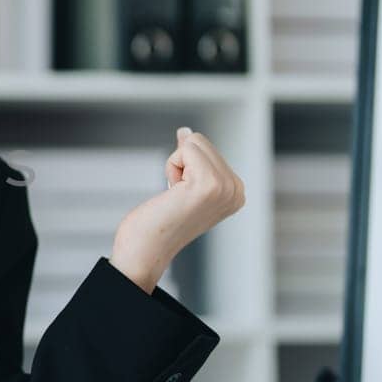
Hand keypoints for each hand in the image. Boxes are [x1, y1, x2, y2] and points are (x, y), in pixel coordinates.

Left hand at [109, 127, 245, 293]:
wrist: (145, 250)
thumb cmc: (157, 222)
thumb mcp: (181, 183)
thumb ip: (191, 159)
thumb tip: (185, 132)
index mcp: (235, 192)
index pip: (207, 149)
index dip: (185, 167)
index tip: (182, 197)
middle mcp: (237, 190)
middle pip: (201, 142)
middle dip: (180, 164)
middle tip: (176, 197)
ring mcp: (226, 188)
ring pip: (194, 142)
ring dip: (175, 166)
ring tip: (175, 196)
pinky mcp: (209, 184)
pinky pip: (186, 148)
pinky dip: (172, 167)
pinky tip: (173, 194)